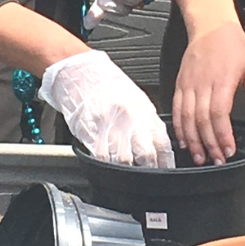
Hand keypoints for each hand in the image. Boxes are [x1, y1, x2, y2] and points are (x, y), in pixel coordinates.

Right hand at [39, 49, 174, 166]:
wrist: (78, 71)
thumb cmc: (105, 82)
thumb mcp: (134, 96)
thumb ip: (147, 118)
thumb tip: (158, 141)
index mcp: (142, 109)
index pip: (161, 143)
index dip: (166, 161)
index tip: (165, 170)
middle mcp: (128, 118)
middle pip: (146, 156)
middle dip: (148, 169)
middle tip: (146, 174)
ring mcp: (109, 126)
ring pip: (124, 160)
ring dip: (126, 169)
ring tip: (126, 170)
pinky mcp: (91, 132)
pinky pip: (102, 157)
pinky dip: (106, 163)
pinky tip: (107, 161)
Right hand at [173, 20, 244, 166]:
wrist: (209, 24)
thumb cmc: (231, 43)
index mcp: (222, 79)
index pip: (219, 112)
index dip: (222, 134)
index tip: (228, 150)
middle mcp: (202, 82)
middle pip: (202, 119)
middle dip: (209, 143)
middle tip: (216, 161)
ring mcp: (189, 83)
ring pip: (187, 116)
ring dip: (192, 139)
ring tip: (199, 157)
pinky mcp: (180, 82)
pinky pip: (177, 107)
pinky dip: (179, 125)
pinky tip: (184, 139)